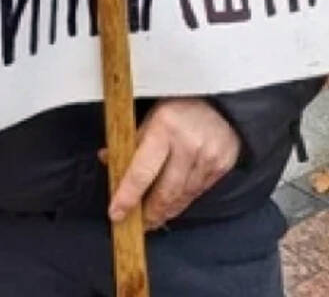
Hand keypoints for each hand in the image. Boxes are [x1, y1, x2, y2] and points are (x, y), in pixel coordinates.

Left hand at [109, 99, 240, 230]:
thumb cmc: (179, 108)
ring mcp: (207, 157)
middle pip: (164, 193)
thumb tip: (107, 160)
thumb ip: (132, 141)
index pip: (141, 172)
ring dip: (166, 211)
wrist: (219, 103)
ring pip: (182, 197)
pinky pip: (198, 192)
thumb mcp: (151, 115)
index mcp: (164, 126)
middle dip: (149, 214)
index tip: (116, 214)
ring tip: (154, 216)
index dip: (127, 197)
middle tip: (138, 223)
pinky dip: (183, 200)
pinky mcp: (221, 166)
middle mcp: (187, 144)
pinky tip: (174, 202)